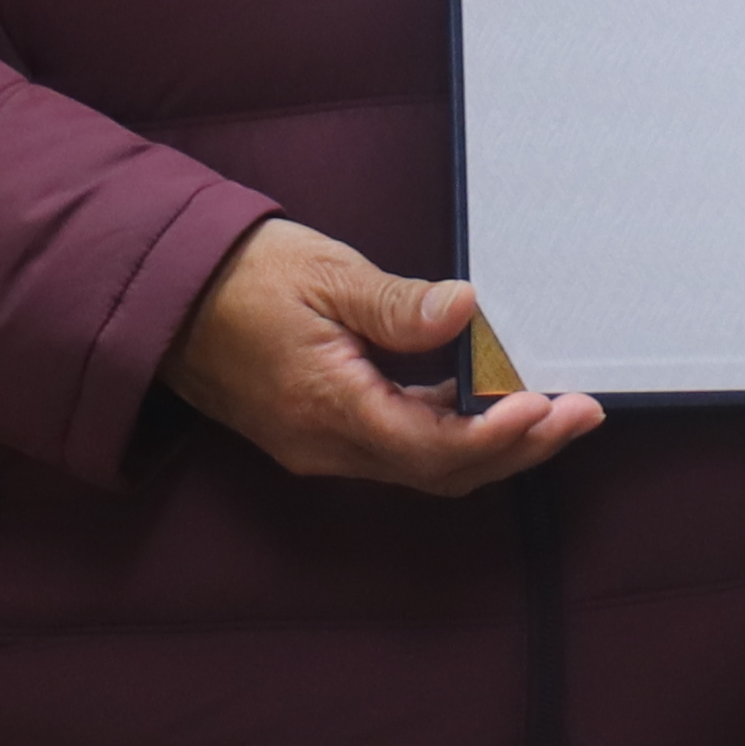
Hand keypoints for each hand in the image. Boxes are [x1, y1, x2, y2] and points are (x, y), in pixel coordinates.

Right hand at [164, 218, 602, 494]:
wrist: (162, 295)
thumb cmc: (240, 276)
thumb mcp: (326, 274)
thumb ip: (399, 304)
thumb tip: (466, 312)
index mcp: (328, 409)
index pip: (434, 446)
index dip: (501, 435)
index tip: (553, 407)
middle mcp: (326, 446)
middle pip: (441, 470)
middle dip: (518, 447)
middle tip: (582, 414)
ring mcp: (320, 446)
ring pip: (423, 465)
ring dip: (490, 444)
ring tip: (552, 410)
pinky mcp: (318, 432)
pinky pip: (398, 446)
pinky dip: (450, 431)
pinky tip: (484, 400)